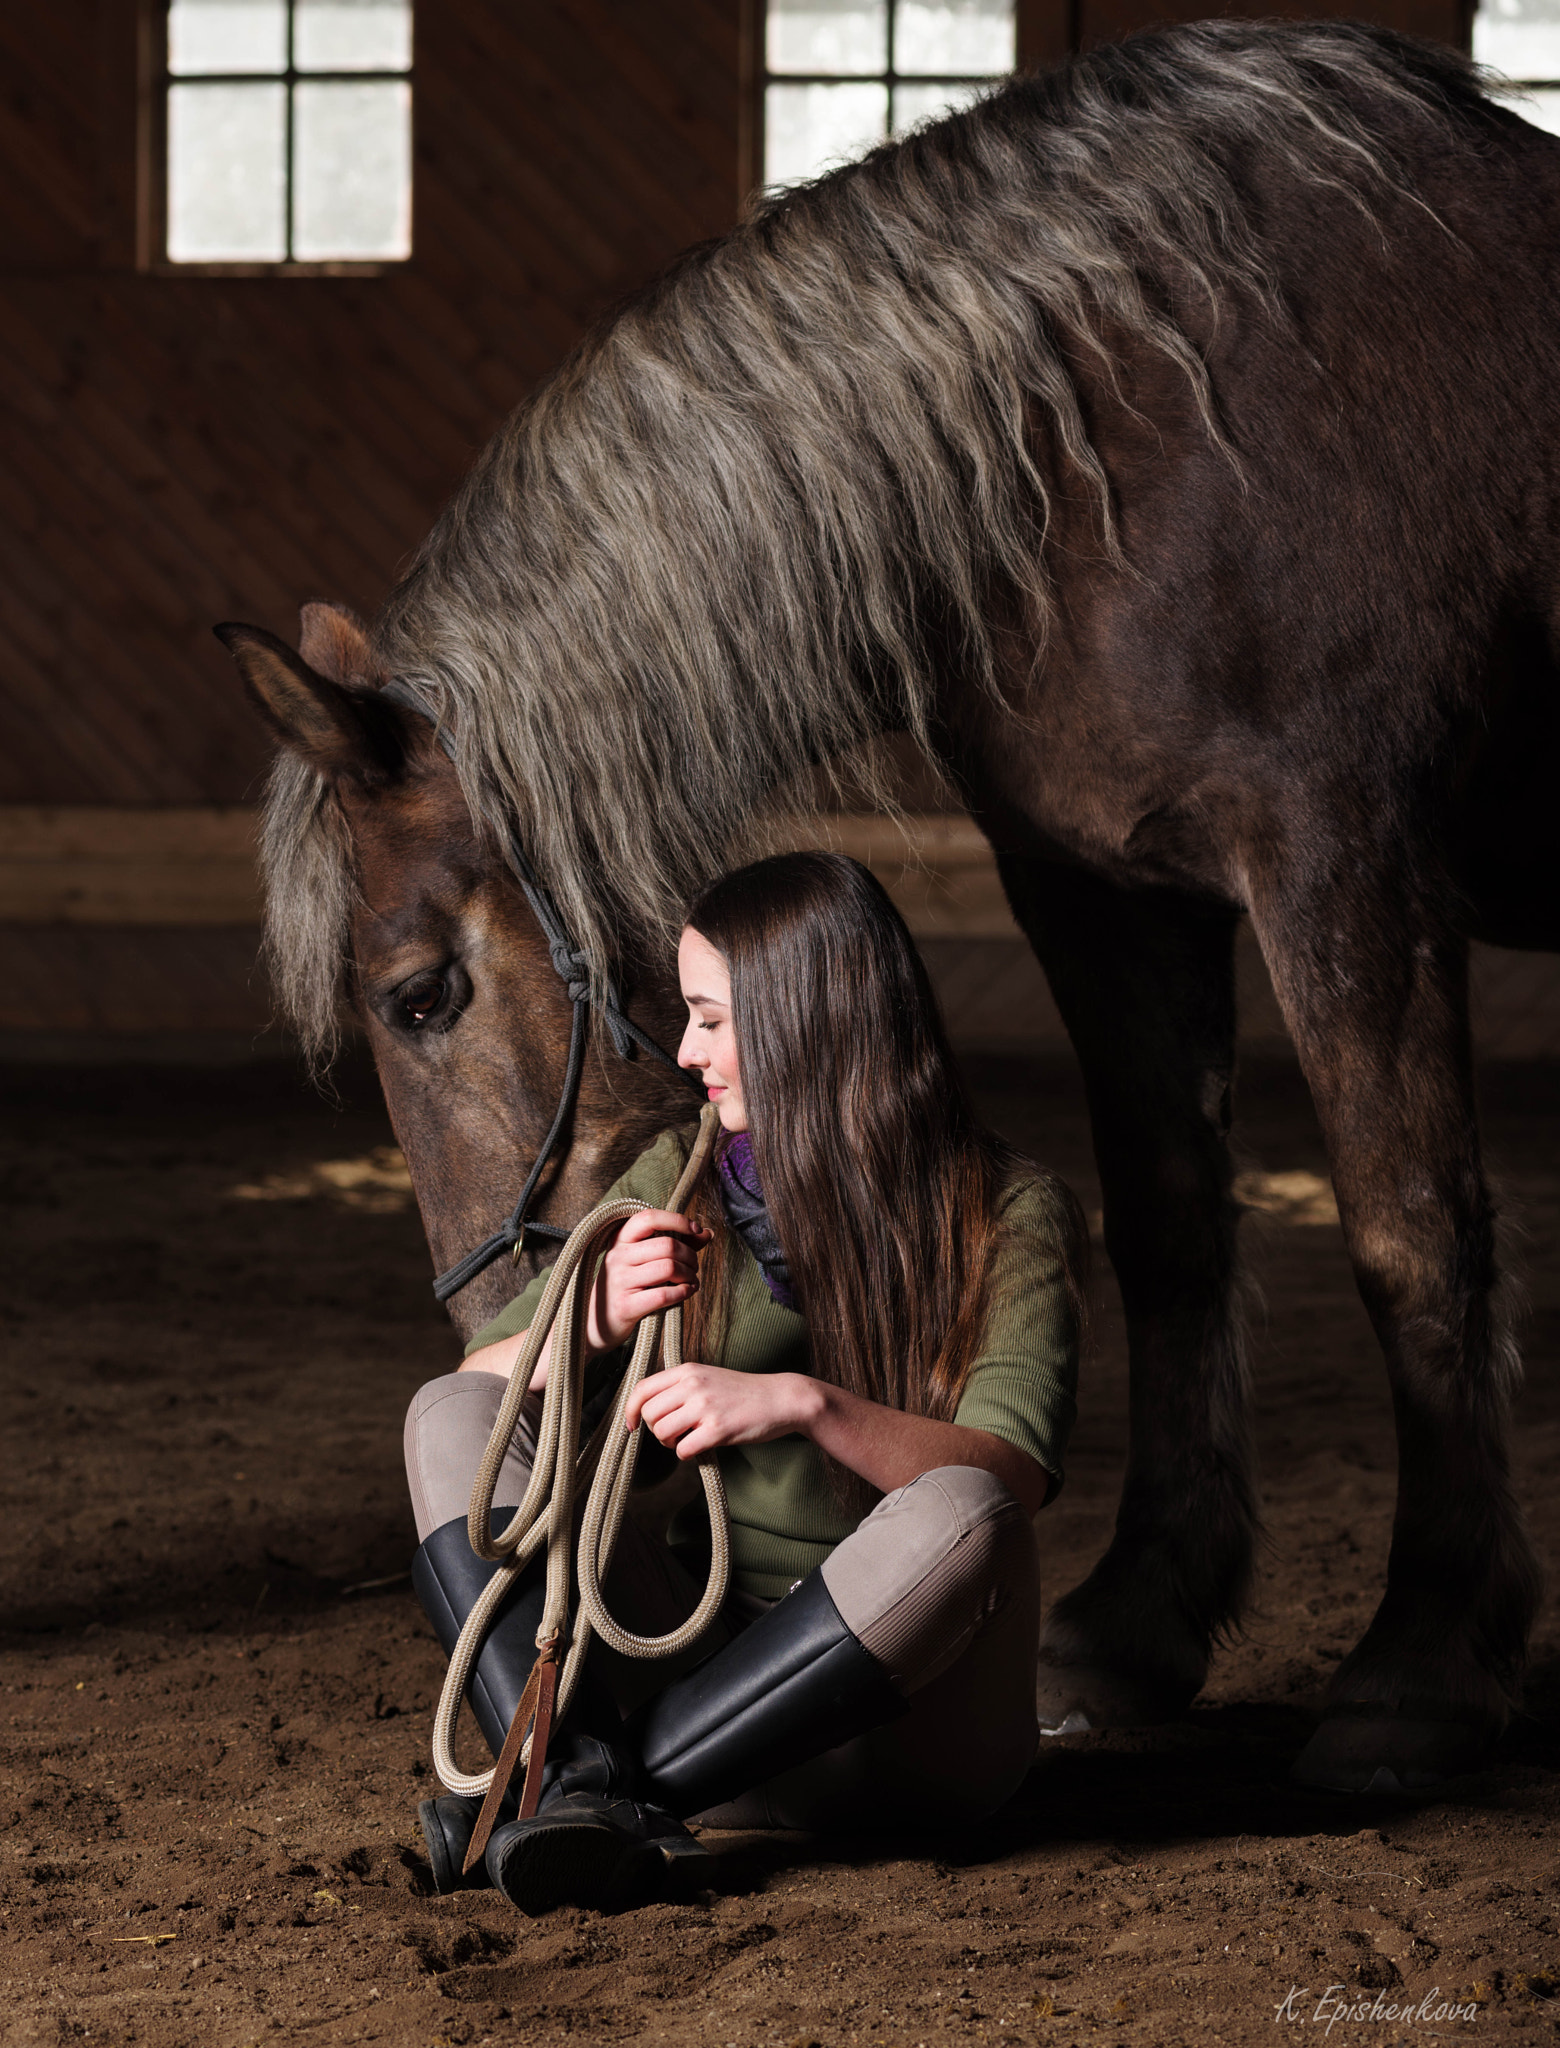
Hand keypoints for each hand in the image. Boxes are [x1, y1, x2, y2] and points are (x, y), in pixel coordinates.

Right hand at [590, 1209, 711, 1352]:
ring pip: (669, 1268)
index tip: (696, 1230)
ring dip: (689, 1274)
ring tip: (691, 1280)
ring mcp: (619, 1281)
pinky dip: (683, 1292)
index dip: (677, 1220)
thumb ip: (676, 1243)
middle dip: (690, 1255)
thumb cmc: (628, 1285)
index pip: (649, 1218)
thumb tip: (707, 1233)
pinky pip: (664, 1295)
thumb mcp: (644, 1259)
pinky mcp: (625, 1306)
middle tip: (694, 1266)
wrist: (597, 1322)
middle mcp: (617, 1257)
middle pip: (667, 1245)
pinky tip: (687, 1292)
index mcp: (620, 1239)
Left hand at [625, 1364, 821, 1459]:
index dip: (630, 1410)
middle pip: (650, 1414)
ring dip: (671, 1443)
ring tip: (687, 1440)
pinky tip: (701, 1447)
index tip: (632, 1425)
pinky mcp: (718, 1429)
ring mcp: (705, 1406)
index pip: (642, 1388)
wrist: (781, 1398)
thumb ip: (680, 1387)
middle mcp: (693, 1384)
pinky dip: (687, 1454)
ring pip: (662, 1432)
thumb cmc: (743, 1392)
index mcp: (687, 1369)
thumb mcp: (707, 1377)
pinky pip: (683, 1450)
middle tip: (674, 1434)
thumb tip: (648, 1408)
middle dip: (656, 1431)